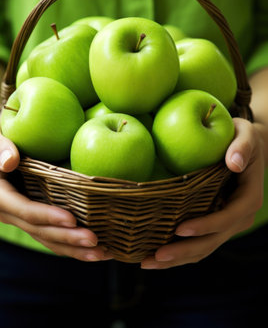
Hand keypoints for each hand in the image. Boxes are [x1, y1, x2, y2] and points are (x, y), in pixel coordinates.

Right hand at [0, 118, 111, 261]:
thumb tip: (11, 160)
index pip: (24, 210)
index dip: (47, 216)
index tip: (72, 219)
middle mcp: (8, 211)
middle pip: (39, 230)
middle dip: (67, 238)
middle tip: (94, 241)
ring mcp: (21, 217)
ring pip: (48, 239)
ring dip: (74, 249)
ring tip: (102, 253)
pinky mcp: (34, 217)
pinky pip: (53, 234)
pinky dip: (73, 244)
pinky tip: (97, 249)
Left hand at [141, 117, 264, 268]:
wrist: (245, 148)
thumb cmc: (241, 136)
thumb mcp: (246, 135)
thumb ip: (242, 146)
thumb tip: (234, 163)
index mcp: (248, 198)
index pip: (227, 217)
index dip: (205, 226)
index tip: (179, 229)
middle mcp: (239, 217)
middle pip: (212, 241)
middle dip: (183, 251)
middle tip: (155, 256)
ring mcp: (226, 224)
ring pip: (203, 248)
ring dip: (177, 258)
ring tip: (148, 262)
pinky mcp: (213, 224)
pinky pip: (197, 242)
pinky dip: (178, 252)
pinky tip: (155, 254)